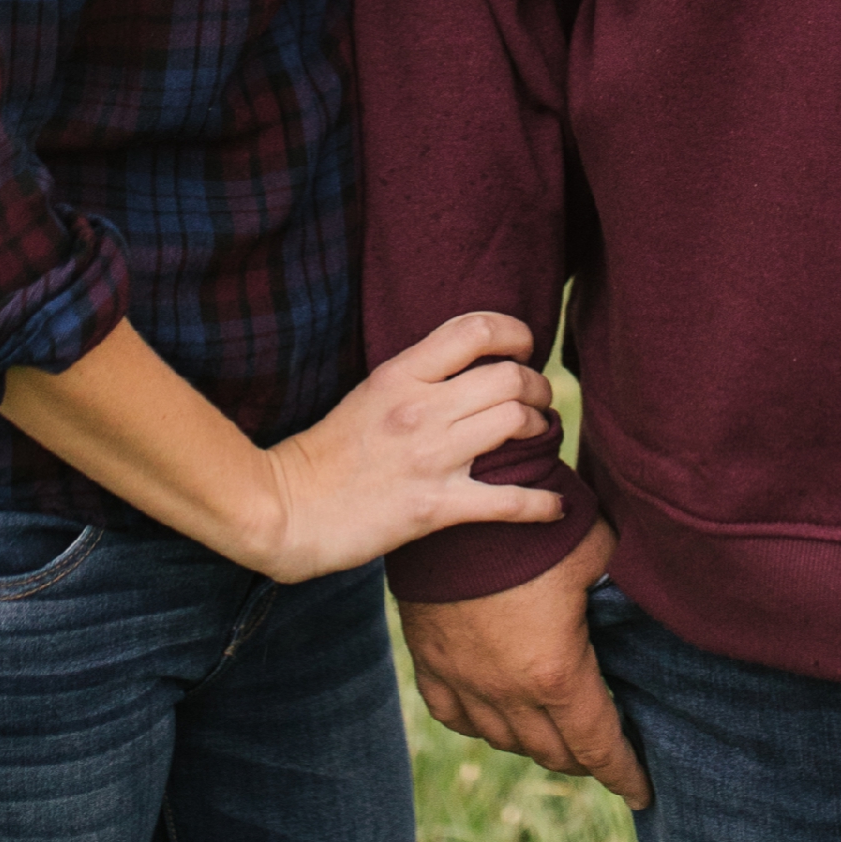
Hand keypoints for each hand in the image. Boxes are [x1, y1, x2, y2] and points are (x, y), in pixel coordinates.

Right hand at [248, 315, 568, 583]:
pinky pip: (508, 500)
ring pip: (517, 423)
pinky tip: (555, 505)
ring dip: (542, 429)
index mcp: (399, 375)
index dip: (514, 333)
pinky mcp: (435, 508)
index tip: (524, 348)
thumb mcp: (366, 395)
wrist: (285, 511)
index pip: (474, 330)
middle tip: (539, 400)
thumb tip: (464, 368)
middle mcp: (419, 410)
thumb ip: (413, 379)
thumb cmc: (323, 455)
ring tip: (541, 436)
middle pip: (509, 378)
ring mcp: (429, 458)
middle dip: (537, 386)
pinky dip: (541, 503)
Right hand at [401, 520, 651, 807]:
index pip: (598, 746)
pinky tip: (494, 716)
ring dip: (535, 743)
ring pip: (504, 740)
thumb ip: (621, 583)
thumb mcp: (600, 548)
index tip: (642, 793)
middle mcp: (508, 691)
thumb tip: (648, 588)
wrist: (458, 497)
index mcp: (557, 672)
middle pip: (553, 752)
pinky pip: (454, 715)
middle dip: (584, 760)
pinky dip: (479, 723)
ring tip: (555, 734)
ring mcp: (464, 679)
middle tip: (602, 754)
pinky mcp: (429, 660)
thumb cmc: (538, 524)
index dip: (624, 774)